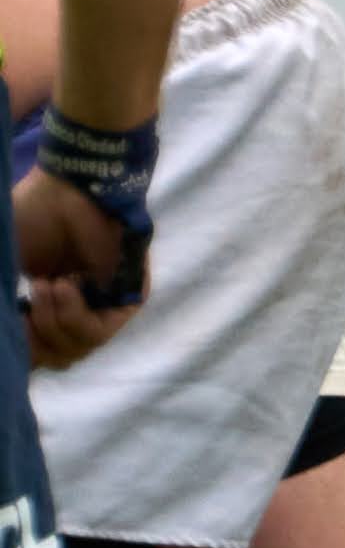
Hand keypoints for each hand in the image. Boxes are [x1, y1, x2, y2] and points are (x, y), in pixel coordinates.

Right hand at [14, 168, 142, 368]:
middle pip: (57, 357)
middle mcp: (77, 310)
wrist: (64, 190)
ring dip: (52, 322)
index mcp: (48, 306)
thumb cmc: (29, 219)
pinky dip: (75, 317)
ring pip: (78, 348)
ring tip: (46, 285)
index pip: (39, 353)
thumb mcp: (6, 267)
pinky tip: (64, 286)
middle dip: (33, 338)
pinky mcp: (130, 296)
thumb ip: (6, 302)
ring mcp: (103, 305)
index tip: (14, 320)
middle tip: (23, 308)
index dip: (22, 347)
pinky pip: (101, 331)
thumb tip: (8, 330)